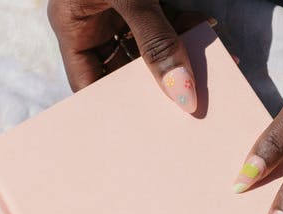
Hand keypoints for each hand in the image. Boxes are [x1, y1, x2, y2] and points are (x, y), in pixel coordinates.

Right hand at [48, 0, 199, 112]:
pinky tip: (207, 29)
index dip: (117, 108)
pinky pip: (168, 19)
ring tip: (210, 70)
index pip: (91, 83)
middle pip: (127, 68)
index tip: (148, 131)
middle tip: (189, 105)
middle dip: (158, 83)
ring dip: (181, 54)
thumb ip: (155, 39)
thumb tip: (182, 92)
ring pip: (153, 45)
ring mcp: (122, 8)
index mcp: (73, 25)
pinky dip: (187, 26)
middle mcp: (96, 21)